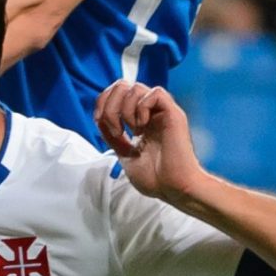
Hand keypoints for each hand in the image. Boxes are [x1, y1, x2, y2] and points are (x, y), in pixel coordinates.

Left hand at [94, 82, 205, 204]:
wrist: (174, 189)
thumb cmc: (156, 178)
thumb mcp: (125, 154)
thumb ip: (113, 136)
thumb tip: (100, 117)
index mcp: (140, 120)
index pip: (117, 93)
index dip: (103, 103)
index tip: (100, 123)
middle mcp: (151, 112)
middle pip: (122, 85)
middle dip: (110, 104)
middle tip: (116, 130)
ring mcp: (162, 112)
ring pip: (136, 87)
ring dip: (125, 109)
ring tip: (131, 132)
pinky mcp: (173, 114)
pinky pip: (155, 93)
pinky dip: (142, 107)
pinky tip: (143, 127)